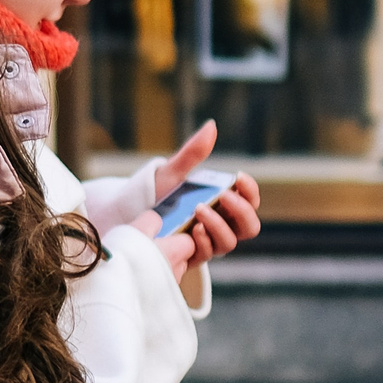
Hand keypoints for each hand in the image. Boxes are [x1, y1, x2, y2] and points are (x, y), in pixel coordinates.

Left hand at [149, 122, 261, 284]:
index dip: (250, 190)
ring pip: (230, 242)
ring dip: (219, 225)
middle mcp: (221, 225)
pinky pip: (207, 254)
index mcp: (224, 205)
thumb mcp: (174, 172)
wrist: (133, 217)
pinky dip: (204, 241)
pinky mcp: (193, 256)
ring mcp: (208, 242)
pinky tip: (193, 229)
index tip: (237, 177)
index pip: (250, 200)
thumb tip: (211, 126)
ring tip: (200, 209)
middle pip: (249, 226)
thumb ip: (193, 152)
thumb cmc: (160, 194)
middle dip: (241, 210)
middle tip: (224, 195)